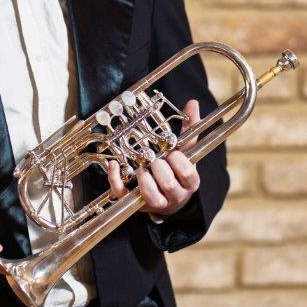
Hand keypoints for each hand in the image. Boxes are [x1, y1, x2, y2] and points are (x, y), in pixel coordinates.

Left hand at [107, 98, 200, 217]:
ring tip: (142, 169)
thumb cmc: (176, 171)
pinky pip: (124, 195)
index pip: (188, 174)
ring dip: (144, 181)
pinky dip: (116, 180)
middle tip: (154, 160)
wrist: (168, 198)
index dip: (179, 162)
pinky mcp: (136, 203)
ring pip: (152, 197)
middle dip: (160, 170)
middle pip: (169, 185)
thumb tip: (192, 104)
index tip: (171, 153)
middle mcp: (176, 195)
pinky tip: (115, 165)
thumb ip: (189, 130)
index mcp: (189, 181)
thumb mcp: (185, 152)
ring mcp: (157, 202)